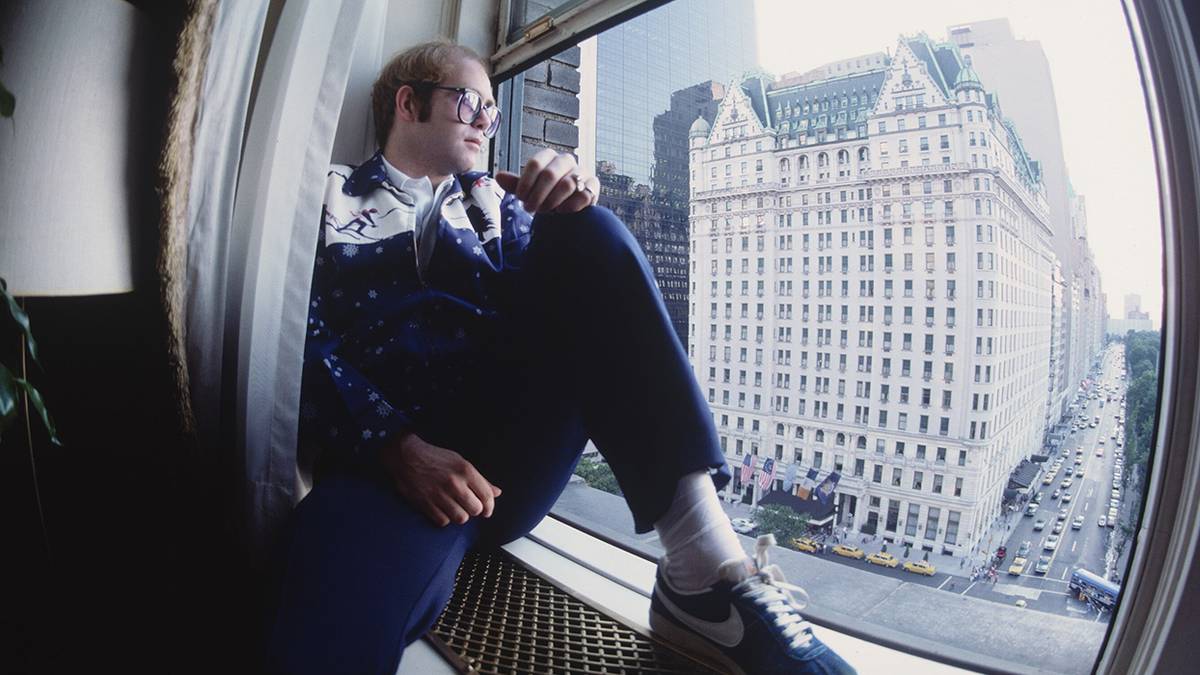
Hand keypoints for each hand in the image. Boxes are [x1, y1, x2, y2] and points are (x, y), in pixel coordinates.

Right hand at [379, 432, 501, 526]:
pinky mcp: (426, 503)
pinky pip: (443, 521)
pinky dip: (444, 518)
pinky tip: (442, 509)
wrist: (405, 455)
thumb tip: (497, 492)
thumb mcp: (460, 462)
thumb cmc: (435, 457)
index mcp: (466, 470)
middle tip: (468, 506)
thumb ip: (480, 479)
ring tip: (455, 508)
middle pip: (475, 510)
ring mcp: (440, 494)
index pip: (487, 496)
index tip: (487, 510)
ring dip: (460, 516)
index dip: (490, 506)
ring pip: (461, 518)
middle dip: (474, 510)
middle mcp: (455, 483)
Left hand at [495, 147, 598, 213]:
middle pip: (550, 174)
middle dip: (538, 195)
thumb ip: (516, 185)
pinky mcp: (593, 186)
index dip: (526, 183)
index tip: (520, 198)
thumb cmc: (547, 196)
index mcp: (548, 157)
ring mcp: (582, 172)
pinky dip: (571, 205)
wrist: (569, 208)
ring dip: (553, 201)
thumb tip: (498, 176)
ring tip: (547, 211)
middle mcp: (566, 160)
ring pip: (567, 184)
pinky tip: (563, 211)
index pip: (535, 163)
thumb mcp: (529, 191)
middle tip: (531, 209)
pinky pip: (584, 194)